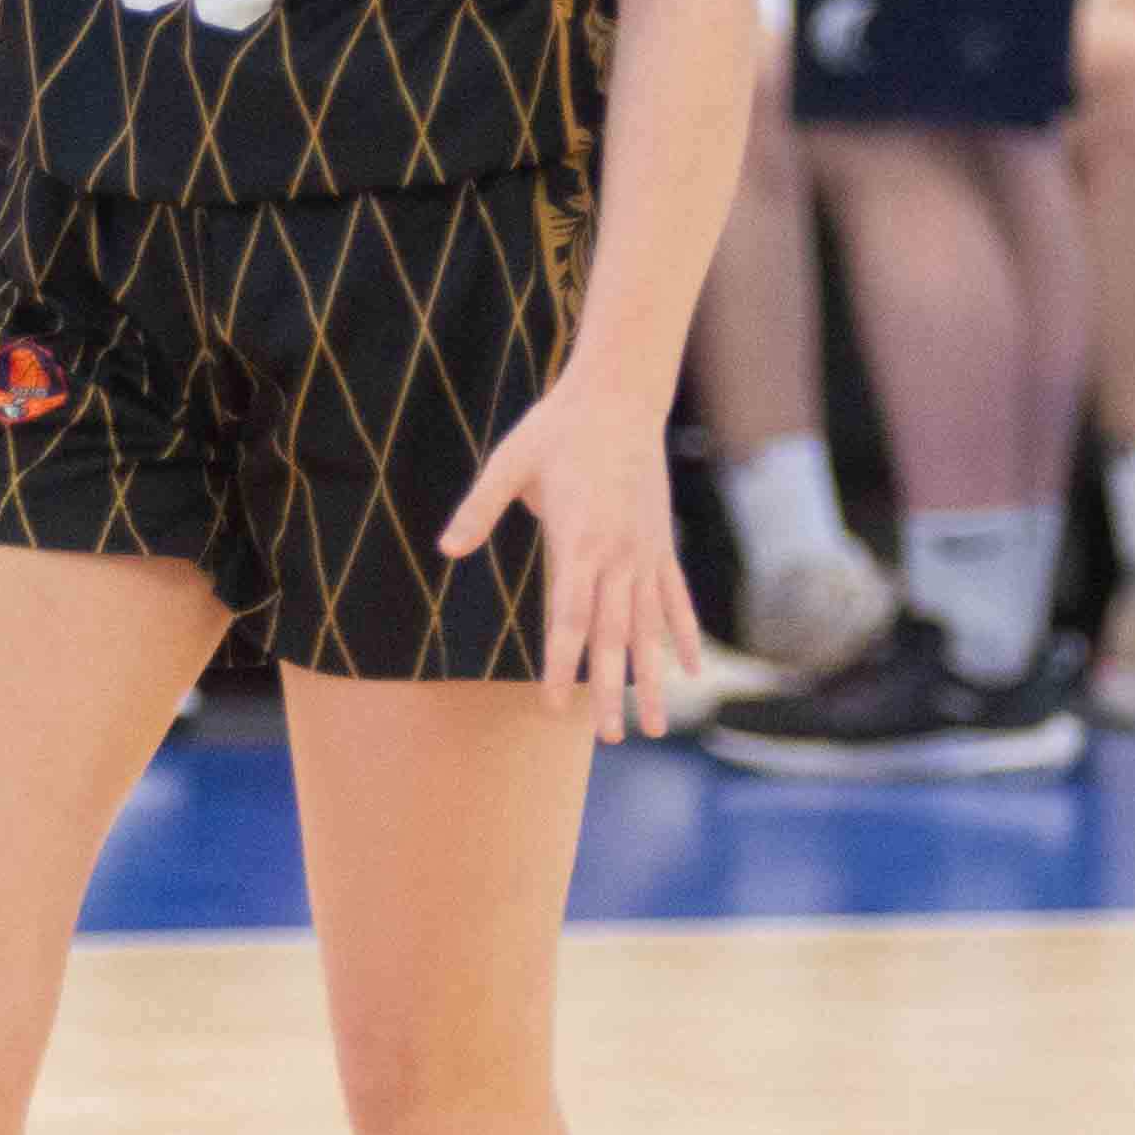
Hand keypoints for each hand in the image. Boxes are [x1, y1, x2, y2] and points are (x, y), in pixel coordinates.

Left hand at [437, 365, 707, 745]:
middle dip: (611, 690)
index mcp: (579, 539)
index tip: (555, 705)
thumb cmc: (558, 428)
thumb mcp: (510, 462)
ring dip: (651, 678)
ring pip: (650, 627)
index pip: (569, 616)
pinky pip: (675, 599)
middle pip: (615, 634)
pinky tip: (688, 671)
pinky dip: (681, 635)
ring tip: (654, 726)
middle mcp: (619, 554)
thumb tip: (446, 549)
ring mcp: (646, 551)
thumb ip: (479, 509)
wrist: (620, 395)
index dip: (562, 664)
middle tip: (613, 738)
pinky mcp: (661, 544)